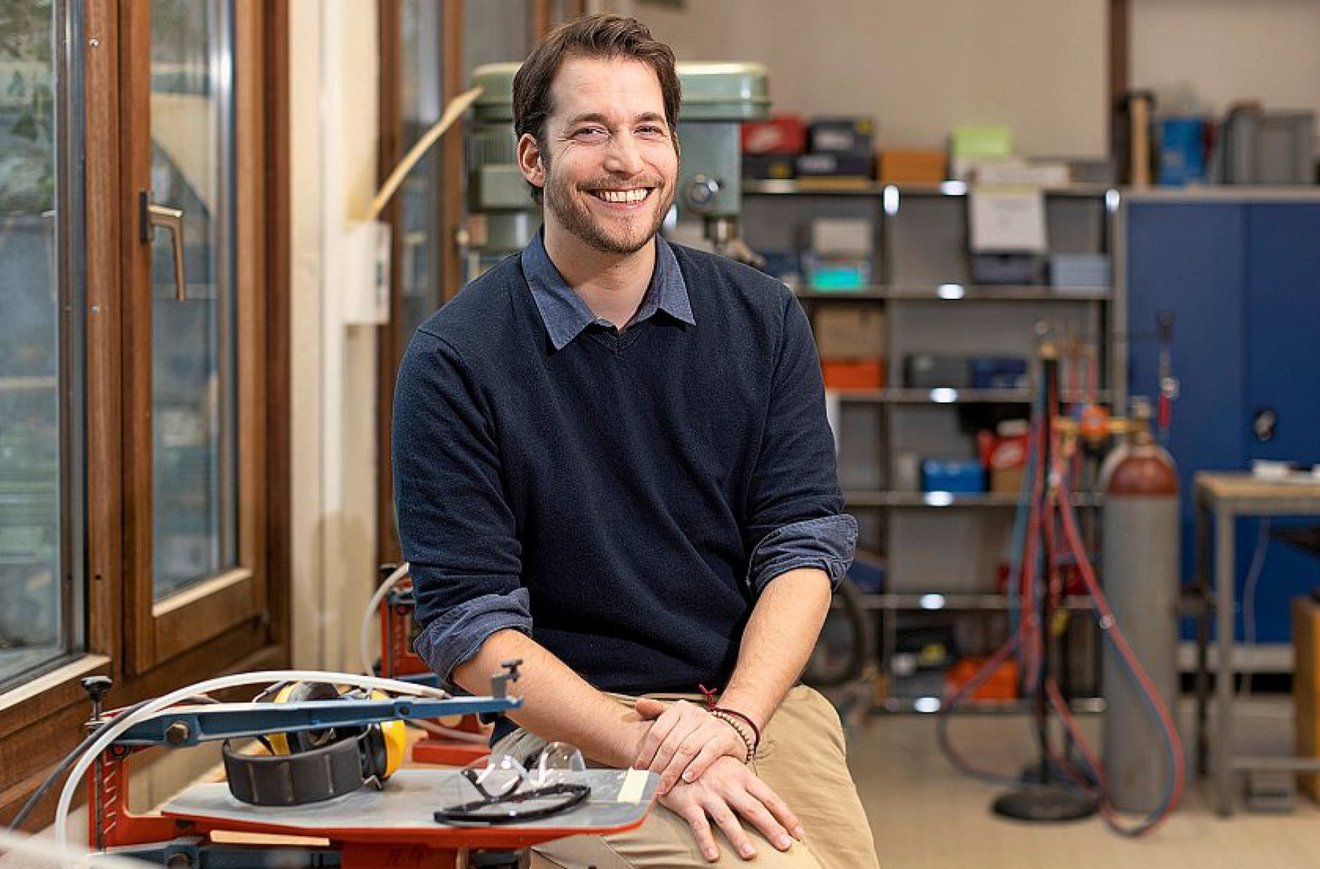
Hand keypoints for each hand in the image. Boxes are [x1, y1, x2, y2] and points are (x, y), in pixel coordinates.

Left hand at [633, 698, 747, 793]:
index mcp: (679, 709)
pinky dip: (697, 766)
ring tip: (663, 786)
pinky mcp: (726, 738)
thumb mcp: (676, 720)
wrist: (730, 734)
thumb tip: (638, 704)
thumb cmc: (695, 732)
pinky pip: (709, 752)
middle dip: (657, 767)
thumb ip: (656, 713)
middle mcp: (695, 714)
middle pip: (670, 743)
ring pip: (687, 749)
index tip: (639, 771)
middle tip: (649, 784)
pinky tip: (687, 779)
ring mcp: (711, 725)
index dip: (646, 753)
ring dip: (673, 771)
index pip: (657, 732)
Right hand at [658, 756, 803, 862]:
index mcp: (742, 776)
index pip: (769, 798)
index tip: (800, 833)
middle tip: (785, 846)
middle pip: (753, 808)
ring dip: (739, 837)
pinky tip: (713, 857)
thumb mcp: (731, 769)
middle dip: (771, 827)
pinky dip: (706, 841)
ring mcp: (708, 793)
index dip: (785, 816)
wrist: (673, 753)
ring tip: (750, 855)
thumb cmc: (707, 765)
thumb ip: (748, 788)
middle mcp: (727, 784)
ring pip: (727, 818)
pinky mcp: (688, 802)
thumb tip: (772, 810)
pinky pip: (698, 824)